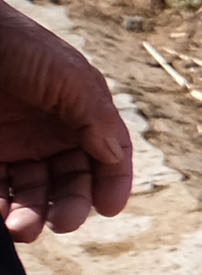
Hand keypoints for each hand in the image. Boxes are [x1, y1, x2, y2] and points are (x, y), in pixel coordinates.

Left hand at [0, 0, 130, 239]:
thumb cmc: (21, 47)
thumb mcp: (71, 77)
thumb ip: (97, 118)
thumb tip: (115, 157)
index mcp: (82, 115)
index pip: (107, 157)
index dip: (112, 182)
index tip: (109, 207)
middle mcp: (50, 134)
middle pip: (69, 182)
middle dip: (68, 206)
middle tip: (61, 223)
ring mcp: (14, 145)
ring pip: (30, 193)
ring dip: (31, 214)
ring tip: (21, 226)